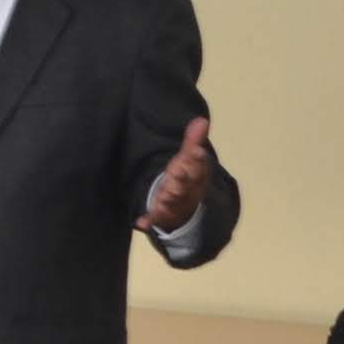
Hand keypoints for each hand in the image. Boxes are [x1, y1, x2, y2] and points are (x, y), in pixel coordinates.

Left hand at [141, 116, 214, 232]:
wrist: (186, 206)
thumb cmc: (187, 177)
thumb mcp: (189, 158)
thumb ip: (193, 140)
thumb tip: (202, 119)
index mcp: (196, 175)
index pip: (198, 166)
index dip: (197, 159)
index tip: (195, 151)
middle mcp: (188, 190)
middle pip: (186, 184)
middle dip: (182, 180)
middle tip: (177, 173)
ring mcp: (175, 203)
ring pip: (173, 202)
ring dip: (169, 199)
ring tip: (164, 197)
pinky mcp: (163, 214)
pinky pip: (156, 218)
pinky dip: (149, 221)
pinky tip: (141, 223)